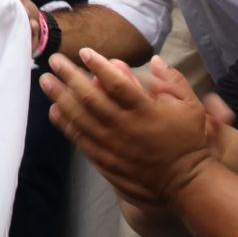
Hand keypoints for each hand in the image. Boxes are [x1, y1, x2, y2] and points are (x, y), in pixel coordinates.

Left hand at [39, 49, 211, 209]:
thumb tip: (155, 61)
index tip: (84, 52)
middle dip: (70, 76)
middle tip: (54, 60)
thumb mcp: (191, 107)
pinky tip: (54, 111)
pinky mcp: (105, 161)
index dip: (98, 65)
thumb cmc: (188, 142)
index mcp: (145, 110)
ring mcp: (112, 145)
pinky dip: (66, 124)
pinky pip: (81, 140)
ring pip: (80, 118)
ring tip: (46, 81)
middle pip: (90, 97)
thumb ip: (173, 81)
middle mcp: (125, 126)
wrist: (185, 184)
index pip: (117, 83)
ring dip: (60, 97)